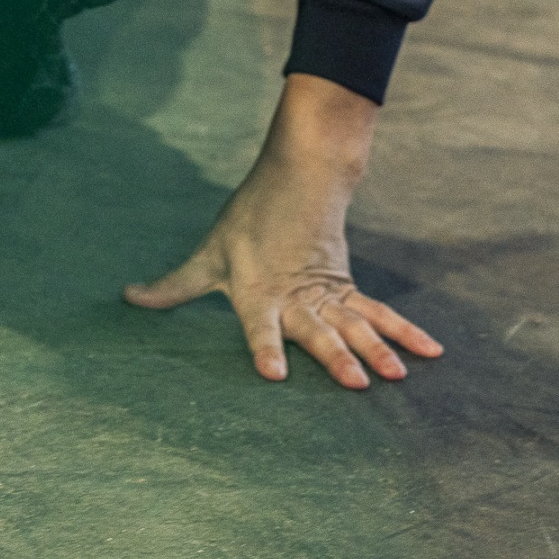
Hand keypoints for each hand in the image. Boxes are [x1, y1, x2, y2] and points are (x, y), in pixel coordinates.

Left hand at [125, 74, 441, 388]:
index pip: (258, 324)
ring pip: (354, 322)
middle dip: (336, 355)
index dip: (265, 348)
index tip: (273, 375)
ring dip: (376, 348)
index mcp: (256, 291)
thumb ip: (174, 286)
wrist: (298, 176)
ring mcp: (326, 291)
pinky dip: (404, 331)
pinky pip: (379, 312)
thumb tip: (128, 298)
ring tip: (396, 377)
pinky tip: (430, 352)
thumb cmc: (247, 221)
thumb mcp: (208, 254)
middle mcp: (295, 295)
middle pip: (316, 328)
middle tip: (356, 382)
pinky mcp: (347, 286)